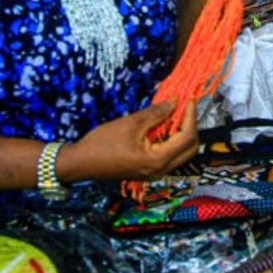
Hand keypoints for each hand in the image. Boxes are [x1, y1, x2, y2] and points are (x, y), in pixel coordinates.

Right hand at [58, 101, 198, 182]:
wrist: (80, 163)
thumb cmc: (102, 143)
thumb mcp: (131, 123)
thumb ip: (156, 113)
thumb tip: (175, 101)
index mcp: (158, 160)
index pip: (187, 137)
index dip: (191, 116)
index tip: (189, 99)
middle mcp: (160, 170)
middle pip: (190, 149)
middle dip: (191, 126)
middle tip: (185, 106)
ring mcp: (155, 173)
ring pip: (181, 153)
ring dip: (182, 133)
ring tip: (175, 112)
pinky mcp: (148, 170)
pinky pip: (169, 155)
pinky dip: (171, 140)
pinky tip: (164, 124)